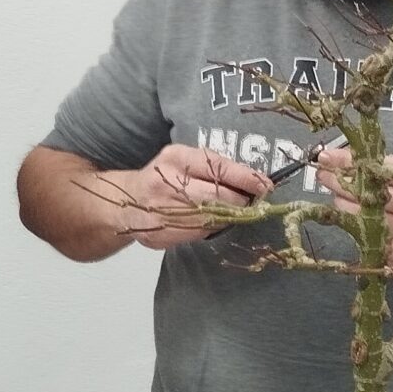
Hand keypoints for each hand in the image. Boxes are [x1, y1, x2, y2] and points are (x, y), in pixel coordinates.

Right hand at [103, 144, 270, 251]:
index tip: (266, 186)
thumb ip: (214, 168)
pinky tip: (210, 222)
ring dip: (227, 217)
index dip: (245, 178)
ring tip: (232, 213)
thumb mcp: (184, 161)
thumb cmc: (164, 178)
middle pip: (217, 196)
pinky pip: (197, 233)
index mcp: (176, 158)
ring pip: (210, 218)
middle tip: (252, 204)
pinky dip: (210, 229)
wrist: (125, 202)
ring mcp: (161, 209)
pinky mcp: (160, 232)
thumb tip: (255, 182)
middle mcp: (167, 182)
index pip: (218, 167)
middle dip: (240, 202)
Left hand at [315, 146, 392, 279]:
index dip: (347, 164)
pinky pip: (361, 238)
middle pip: (358, 197)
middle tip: (325, 174)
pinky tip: (357, 217)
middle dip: (336, 183)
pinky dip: (356, 225)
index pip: (376, 173)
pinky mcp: (391, 260)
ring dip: (342, 203)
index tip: (326, 157)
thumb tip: (356, 157)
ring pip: (354, 218)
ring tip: (343, 194)